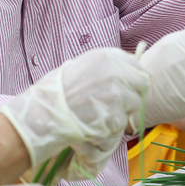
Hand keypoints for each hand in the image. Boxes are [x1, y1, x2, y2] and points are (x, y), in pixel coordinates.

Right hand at [0, 48, 148, 178]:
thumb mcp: (80, 68)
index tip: (127, 87)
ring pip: (134, 106)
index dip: (132, 78)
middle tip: (115, 105)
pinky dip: (111, 128)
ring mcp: (117, 95)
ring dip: (121, 112)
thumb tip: (124, 74)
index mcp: (105, 57)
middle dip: (132, 96)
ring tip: (97, 115)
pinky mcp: (115, 117)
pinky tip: (92, 124)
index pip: (136, 65)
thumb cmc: (56, 93)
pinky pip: (121, 124)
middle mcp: (115, 73)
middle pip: (141, 85)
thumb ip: (104, 69)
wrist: (43, 115)